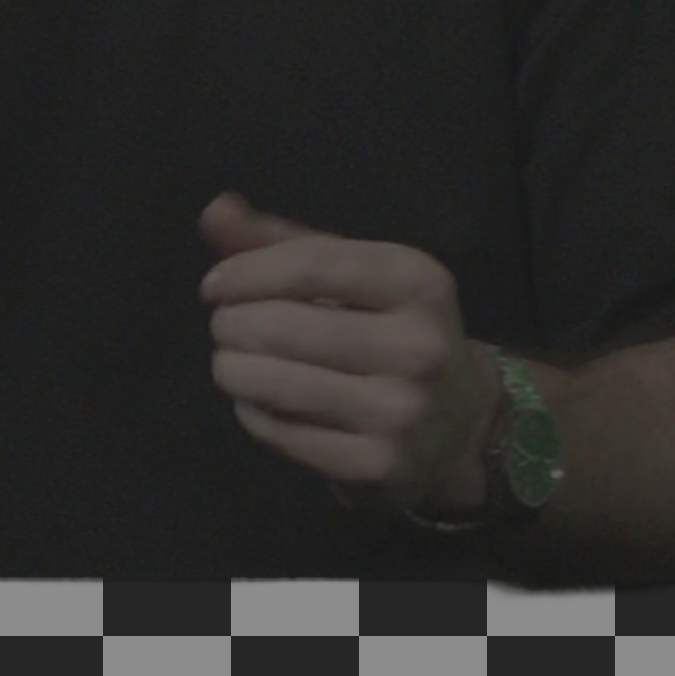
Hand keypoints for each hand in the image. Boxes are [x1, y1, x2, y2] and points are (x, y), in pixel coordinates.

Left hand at [197, 191, 500, 515]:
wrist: (461, 425)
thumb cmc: (392, 331)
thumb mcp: (355, 276)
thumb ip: (284, 241)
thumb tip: (216, 210)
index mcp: (418, 281)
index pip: (310, 264)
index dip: (246, 272)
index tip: (214, 286)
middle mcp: (418, 346)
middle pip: (284, 325)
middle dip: (233, 323)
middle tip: (225, 326)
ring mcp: (401, 411)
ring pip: (278, 382)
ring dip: (232, 368)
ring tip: (229, 362)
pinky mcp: (378, 465)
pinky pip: (284, 432)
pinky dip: (253, 412)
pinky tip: (255, 400)